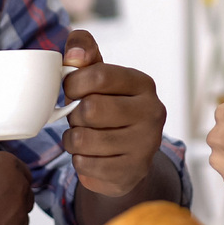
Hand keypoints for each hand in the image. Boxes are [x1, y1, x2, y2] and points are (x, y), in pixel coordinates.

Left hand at [60, 29, 165, 196]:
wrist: (127, 158)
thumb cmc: (107, 109)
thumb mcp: (98, 78)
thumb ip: (84, 54)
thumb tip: (75, 53)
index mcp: (143, 84)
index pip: (99, 75)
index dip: (73, 84)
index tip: (71, 91)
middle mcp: (152, 113)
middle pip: (91, 109)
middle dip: (74, 116)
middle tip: (80, 119)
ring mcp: (145, 145)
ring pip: (83, 140)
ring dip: (72, 140)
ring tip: (83, 137)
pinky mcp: (132, 172)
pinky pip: (85, 165)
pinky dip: (79, 161)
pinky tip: (91, 156)